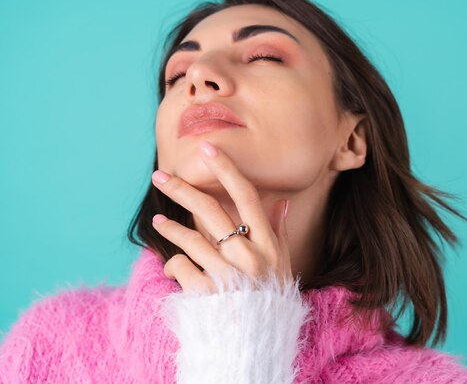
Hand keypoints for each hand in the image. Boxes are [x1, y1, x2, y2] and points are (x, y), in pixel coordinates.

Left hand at [150, 140, 291, 293]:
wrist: (257, 341)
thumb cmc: (271, 298)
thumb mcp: (282, 264)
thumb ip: (279, 232)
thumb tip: (282, 204)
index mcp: (267, 243)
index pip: (246, 196)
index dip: (225, 169)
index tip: (207, 149)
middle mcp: (247, 254)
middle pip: (210, 210)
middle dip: (181, 188)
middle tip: (160, 175)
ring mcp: (226, 273)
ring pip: (189, 239)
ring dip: (170, 228)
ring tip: (159, 221)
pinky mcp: (205, 292)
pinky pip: (181, 268)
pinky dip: (175, 267)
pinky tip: (174, 269)